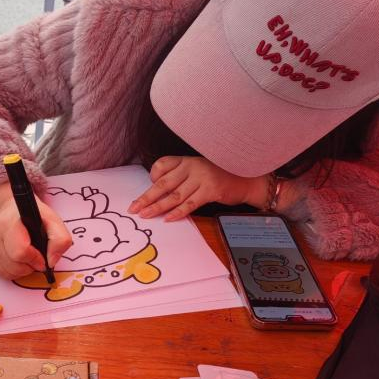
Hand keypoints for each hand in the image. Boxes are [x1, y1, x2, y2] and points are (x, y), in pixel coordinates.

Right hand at [0, 184, 71, 279]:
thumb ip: (60, 240)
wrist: (11, 210)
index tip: (41, 257)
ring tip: (26, 257)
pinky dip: (10, 271)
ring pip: (5, 272)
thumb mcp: (54, 222)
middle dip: (29, 266)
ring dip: (20, 270)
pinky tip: (15, 259)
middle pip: (13, 266)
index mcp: (12, 221)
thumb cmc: (33, 217)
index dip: (34, 259)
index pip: (20, 251)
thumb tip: (50, 262)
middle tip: (35, 257)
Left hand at [128, 156, 268, 220]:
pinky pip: (190, 204)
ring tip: (145, 215)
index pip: (161, 165)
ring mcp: (201, 177)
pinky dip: (178, 212)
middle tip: (133, 208)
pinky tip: (168, 219)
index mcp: (185, 159)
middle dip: (146, 197)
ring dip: (158, 207)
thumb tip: (157, 194)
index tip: (147, 189)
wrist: (246, 179)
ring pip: (174, 196)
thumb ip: (180, 177)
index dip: (152, 177)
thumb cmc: (218, 176)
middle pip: (163, 183)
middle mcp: (192, 166)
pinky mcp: (211, 190)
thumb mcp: (197, 170)